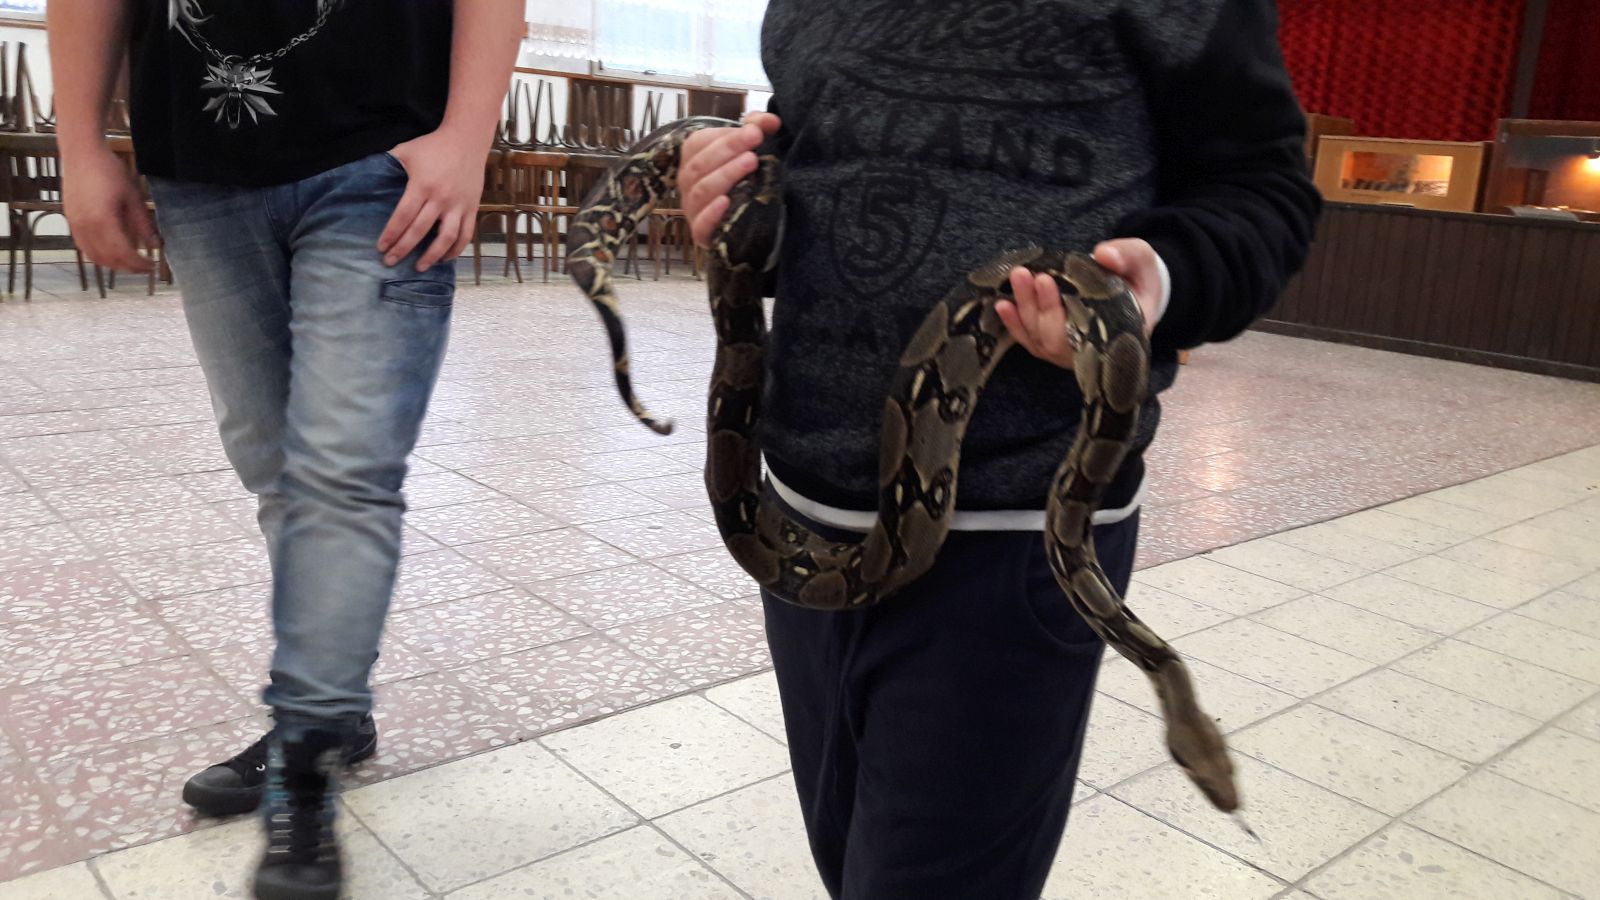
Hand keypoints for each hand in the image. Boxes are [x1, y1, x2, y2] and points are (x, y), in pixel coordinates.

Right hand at [61, 148, 156, 273]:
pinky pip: (83, 247)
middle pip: (108, 259)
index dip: (138, 264)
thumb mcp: (133, 196)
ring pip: (93, 256)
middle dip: (128, 267)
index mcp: (102, 220)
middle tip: (144, 267)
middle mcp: (85, 226)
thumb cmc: (109, 170)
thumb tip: (155, 245)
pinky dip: (98, 255)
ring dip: (113, 264)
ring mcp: (74, 224)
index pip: (123, 253)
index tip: (152, 266)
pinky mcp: (70, 220)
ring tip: (130, 262)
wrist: (82, 153)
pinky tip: (112, 253)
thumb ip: (143, 224)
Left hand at [377, 128, 489, 270]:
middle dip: (403, 249)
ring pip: (446, 238)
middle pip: (420, 231)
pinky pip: (465, 235)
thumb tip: (367, 177)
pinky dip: (456, 250)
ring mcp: (458, 205)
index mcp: (422, 185)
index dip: (391, 234)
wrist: (466, 139)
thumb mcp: (406, 151)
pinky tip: (445, 258)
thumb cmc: (433, 146)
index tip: (381, 247)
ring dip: (432, 256)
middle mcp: (441, 198)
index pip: (403, 216)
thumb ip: (389, 164)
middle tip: (390, 262)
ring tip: (419, 267)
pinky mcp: (471, 208)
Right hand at [680, 112, 780, 248]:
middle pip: (700, 165)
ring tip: (751, 163)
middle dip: (728, 151)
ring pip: (701, 191)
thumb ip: (758, 129)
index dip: (725, 137)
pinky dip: (711, 213)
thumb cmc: (743, 178)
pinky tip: (726, 202)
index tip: (755, 132)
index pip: (698, 143)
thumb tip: (770, 120)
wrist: (748, 221)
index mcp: (693, 159)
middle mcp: (687, 183)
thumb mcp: (750, 149)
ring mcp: (692, 209)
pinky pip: (700, 225)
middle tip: (755, 142)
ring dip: (726, 175)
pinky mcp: (701, 234)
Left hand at [995, 238, 1164, 368]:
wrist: (1134, 292)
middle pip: (1057, 339)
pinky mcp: (1054, 347)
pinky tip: (1002, 305)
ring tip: (1016, 278)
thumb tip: (1103, 253)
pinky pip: (1031, 342)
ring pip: (1041, 340)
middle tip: (1025, 274)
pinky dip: (1015, 325)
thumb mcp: (1141, 261)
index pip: (1089, 332)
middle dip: (1039, 306)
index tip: (1047, 280)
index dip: (1063, 311)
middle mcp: (1093, 350)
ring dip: (1024, 310)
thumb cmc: (1138, 278)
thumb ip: (1127, 256)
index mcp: (1120, 332)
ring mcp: (1071, 353)